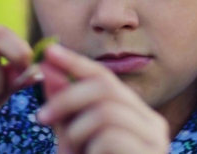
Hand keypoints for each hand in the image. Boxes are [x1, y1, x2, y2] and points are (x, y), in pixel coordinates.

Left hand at [37, 44, 169, 153]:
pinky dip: (89, 148)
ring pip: (105, 109)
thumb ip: (65, 108)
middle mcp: (151, 123)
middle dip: (66, 96)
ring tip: (74, 152)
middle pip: (104, 86)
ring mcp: (154, 142)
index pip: (105, 77)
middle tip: (41, 116)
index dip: (76, 61)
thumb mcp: (73, 140)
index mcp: (135, 115)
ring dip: (76, 130)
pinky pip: (109, 135)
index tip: (49, 52)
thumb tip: (51, 69)